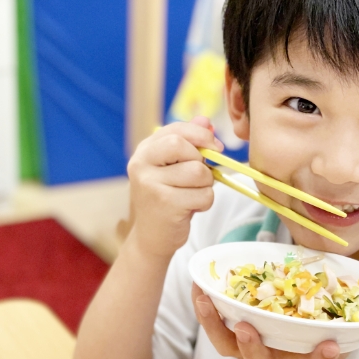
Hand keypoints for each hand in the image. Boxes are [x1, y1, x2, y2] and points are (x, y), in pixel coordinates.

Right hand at [126, 117, 223, 259]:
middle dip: (201, 161)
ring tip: (193, 194)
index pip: (176, 130)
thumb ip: (189, 143)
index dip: (201, 135)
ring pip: (199, 172)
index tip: (216, 146)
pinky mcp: (165, 204)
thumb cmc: (167, 199)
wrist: (151, 237)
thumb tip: (205, 120)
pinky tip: (191, 208)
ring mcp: (151, 184)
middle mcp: (142, 164)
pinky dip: (205, 202)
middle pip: (184, 146)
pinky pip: (204, 194)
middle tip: (199, 177)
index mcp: (144, 151)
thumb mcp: (174, 168)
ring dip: (206, 185)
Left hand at [192, 284, 347, 358]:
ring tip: (202, 297)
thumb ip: (346, 328)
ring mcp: (248, 354)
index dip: (321, 357)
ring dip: (212, 323)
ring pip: (226, 345)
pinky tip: (196, 284)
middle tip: (245, 329)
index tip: (329, 348)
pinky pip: (215, 328)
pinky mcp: (232, 343)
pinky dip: (204, 308)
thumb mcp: (334, 349)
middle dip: (252, 346)